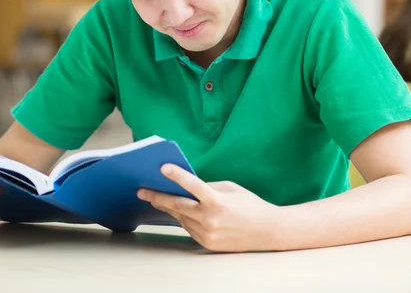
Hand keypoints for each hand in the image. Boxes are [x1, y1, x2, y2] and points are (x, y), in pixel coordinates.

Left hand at [137, 164, 279, 251]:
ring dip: (168, 208)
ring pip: (181, 218)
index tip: (162, 167)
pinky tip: (175, 211)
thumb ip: (208, 187)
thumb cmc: (250, 205)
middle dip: (158, 197)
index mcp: (218, 201)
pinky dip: (183, 218)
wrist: (268, 231)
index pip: (193, 185)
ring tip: (155, 199)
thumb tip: (187, 186)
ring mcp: (208, 233)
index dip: (177, 175)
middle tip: (142, 190)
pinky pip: (189, 228)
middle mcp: (210, 219)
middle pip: (178, 205)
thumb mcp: (231, 188)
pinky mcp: (207, 243)